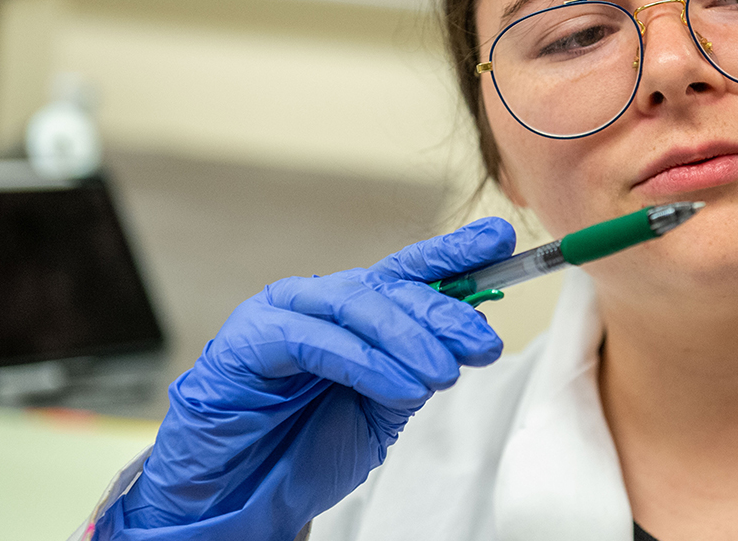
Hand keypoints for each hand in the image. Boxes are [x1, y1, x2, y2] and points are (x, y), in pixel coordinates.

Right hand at [96, 218, 514, 539]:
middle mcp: (317, 302)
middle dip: (443, 310)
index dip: (455, 252)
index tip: (502, 239)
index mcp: (352, 313)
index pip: (410, 270)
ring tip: (443, 374)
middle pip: (390, 287)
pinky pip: (312, 339)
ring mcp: (279, 314)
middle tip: (482, 342)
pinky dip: (362, 361)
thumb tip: (470, 336)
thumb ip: (416, 371)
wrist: (235, 497)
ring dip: (408, 339)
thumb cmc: (300, 450)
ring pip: (356, 305)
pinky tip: (397, 386)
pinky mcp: (246, 341)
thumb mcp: (380, 410)